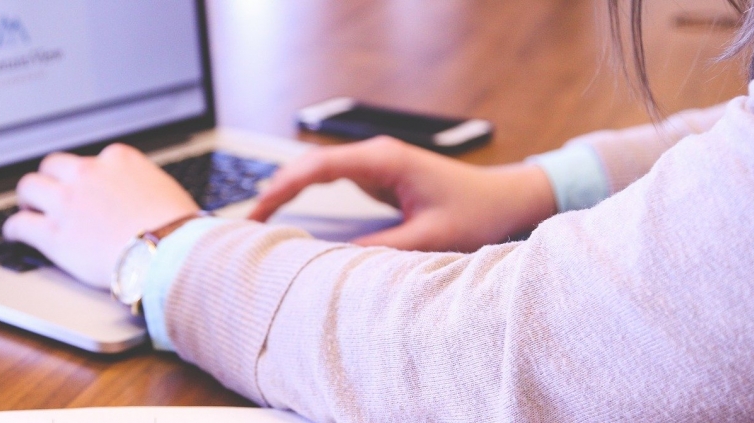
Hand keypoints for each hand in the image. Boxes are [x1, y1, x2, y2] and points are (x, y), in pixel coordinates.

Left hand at [3, 143, 199, 288]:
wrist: (169, 252)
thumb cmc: (178, 228)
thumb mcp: (165, 190)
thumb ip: (144, 186)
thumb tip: (145, 198)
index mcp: (118, 159)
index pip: (92, 160)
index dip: (86, 176)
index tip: (85, 187)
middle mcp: (88, 173)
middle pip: (54, 165)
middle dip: (51, 179)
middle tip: (50, 193)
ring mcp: (68, 202)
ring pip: (30, 187)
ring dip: (28, 198)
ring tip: (28, 209)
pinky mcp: (54, 234)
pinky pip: (20, 224)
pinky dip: (14, 229)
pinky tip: (15, 234)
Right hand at [249, 136, 556, 251]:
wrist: (506, 198)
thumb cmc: (477, 212)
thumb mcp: (430, 237)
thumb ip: (382, 249)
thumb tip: (334, 263)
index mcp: (384, 160)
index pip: (318, 167)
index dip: (282, 188)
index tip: (257, 212)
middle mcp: (376, 156)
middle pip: (309, 166)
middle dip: (275, 190)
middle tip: (246, 224)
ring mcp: (376, 164)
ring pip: (317, 172)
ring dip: (288, 192)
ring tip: (258, 222)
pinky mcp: (379, 176)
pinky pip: (332, 181)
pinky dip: (307, 196)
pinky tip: (289, 214)